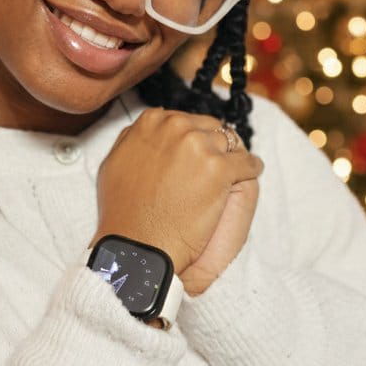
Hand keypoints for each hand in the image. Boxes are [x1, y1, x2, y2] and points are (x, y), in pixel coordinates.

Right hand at [92, 107, 263, 277]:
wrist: (137, 245)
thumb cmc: (123, 212)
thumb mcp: (115, 162)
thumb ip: (134, 138)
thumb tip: (152, 126)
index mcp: (151, 121)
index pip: (186, 120)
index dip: (194, 137)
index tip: (199, 152)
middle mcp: (175, 127)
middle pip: (210, 128)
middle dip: (214, 145)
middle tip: (217, 164)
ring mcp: (199, 146)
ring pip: (230, 143)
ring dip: (233, 156)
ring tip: (236, 170)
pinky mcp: (219, 169)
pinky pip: (248, 163)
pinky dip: (251, 168)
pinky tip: (251, 174)